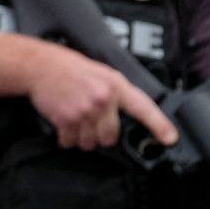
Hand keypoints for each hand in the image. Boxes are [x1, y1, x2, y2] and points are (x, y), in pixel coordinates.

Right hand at [23, 41, 176, 151]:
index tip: (170, 139)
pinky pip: (71, 141)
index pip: (143, 108)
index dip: (159, 125)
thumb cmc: (69, 69)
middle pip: (111, 137)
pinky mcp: (66, 119)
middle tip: (91, 122)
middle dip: (101, 135)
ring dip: (82, 138)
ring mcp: (84, 110)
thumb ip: (116, 94)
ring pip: (90, 143)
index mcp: (115, 85)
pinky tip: (63, 122)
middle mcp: (103, 98)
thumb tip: (130, 117)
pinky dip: (66, 138)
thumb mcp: (101, 73)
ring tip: (75, 120)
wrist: (39, 65)